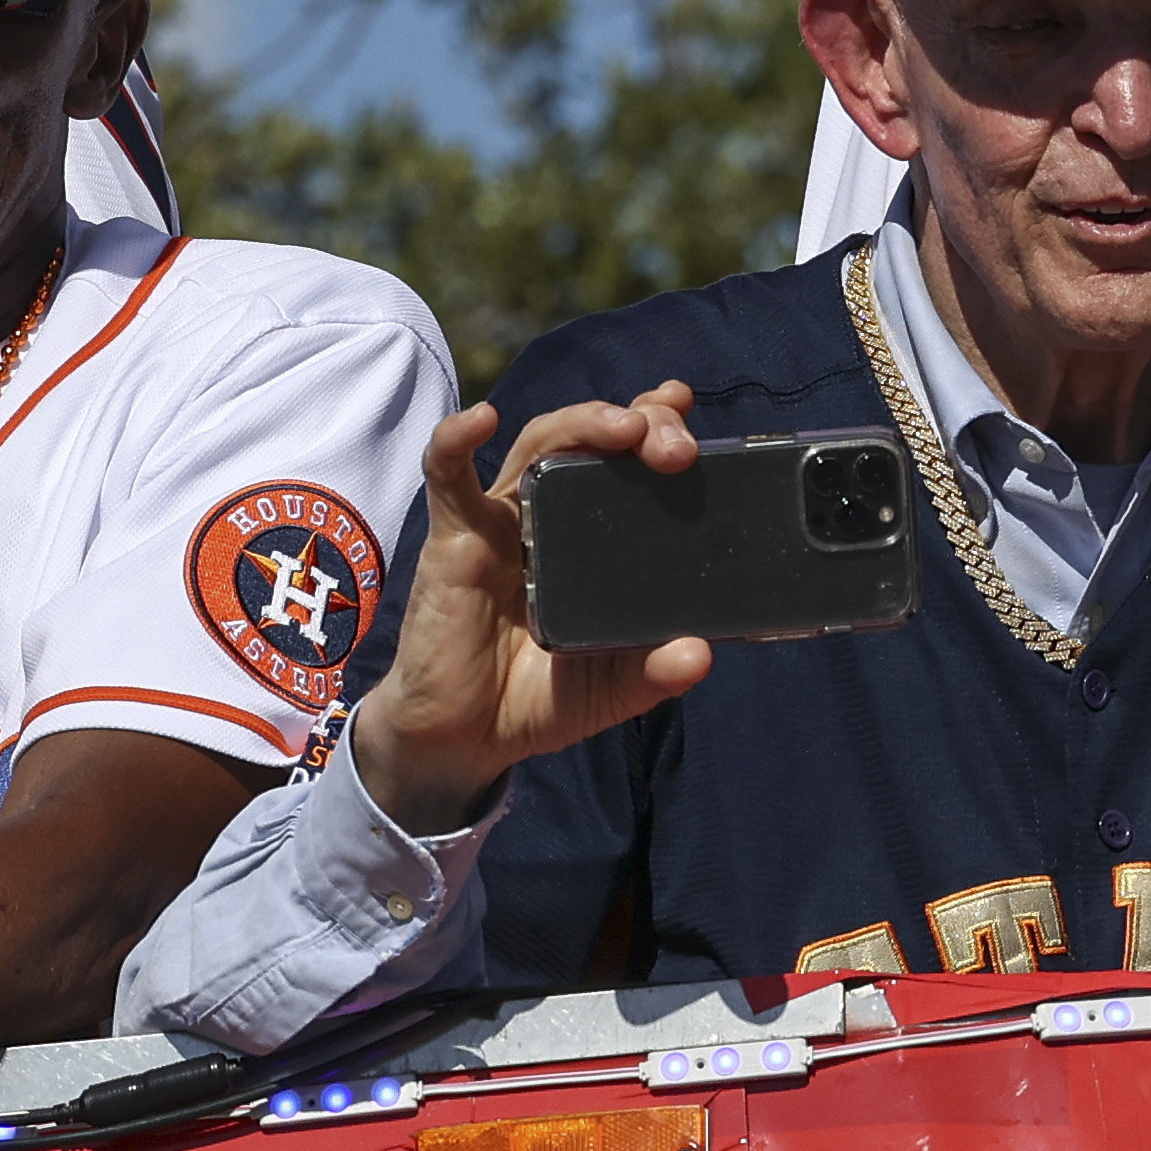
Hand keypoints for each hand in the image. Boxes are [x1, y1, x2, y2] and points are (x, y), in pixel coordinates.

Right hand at [350, 387, 716, 835]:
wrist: (465, 741)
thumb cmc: (537, 699)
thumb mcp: (612, 688)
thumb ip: (655, 672)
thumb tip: (701, 654)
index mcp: (591, 539)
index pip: (624, 463)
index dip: (655, 425)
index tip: (686, 409)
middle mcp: (547, 516)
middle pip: (589, 440)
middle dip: (637, 424)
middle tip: (675, 444)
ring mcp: (500, 522)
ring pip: (538, 445)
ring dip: (582, 423)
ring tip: (624, 426)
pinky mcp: (454, 540)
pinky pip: (448, 478)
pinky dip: (456, 441)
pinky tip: (481, 419)